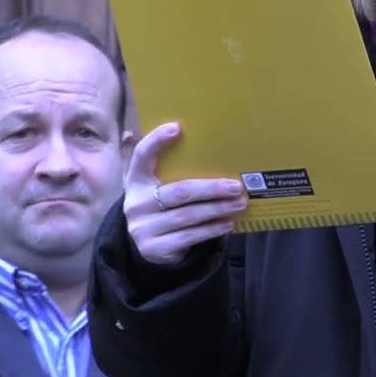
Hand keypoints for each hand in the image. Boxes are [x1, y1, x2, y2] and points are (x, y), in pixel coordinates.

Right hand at [123, 122, 246, 264]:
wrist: (148, 246)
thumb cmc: (161, 206)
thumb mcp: (157, 186)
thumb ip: (167, 165)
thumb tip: (189, 135)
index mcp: (136, 180)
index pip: (141, 156)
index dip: (156, 141)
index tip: (177, 128)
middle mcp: (136, 203)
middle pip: (179, 192)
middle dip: (211, 189)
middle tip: (236, 186)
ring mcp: (143, 228)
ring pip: (188, 216)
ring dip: (218, 209)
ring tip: (239, 203)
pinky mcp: (154, 248)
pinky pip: (189, 237)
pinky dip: (211, 230)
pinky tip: (228, 224)